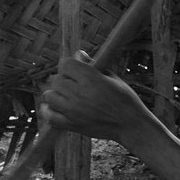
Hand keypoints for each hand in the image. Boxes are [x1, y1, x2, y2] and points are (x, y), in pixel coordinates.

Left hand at [40, 52, 155, 143]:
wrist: (131, 125)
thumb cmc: (125, 99)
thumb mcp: (112, 77)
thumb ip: (93, 65)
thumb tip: (78, 54)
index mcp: (91, 78)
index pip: (66, 64)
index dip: (70, 65)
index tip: (76, 68)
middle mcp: (79, 94)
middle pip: (56, 80)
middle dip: (64, 79)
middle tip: (74, 83)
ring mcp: (73, 111)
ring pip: (49, 96)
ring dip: (55, 94)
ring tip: (65, 95)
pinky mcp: (72, 125)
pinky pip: (50, 117)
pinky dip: (48, 111)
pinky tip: (54, 107)